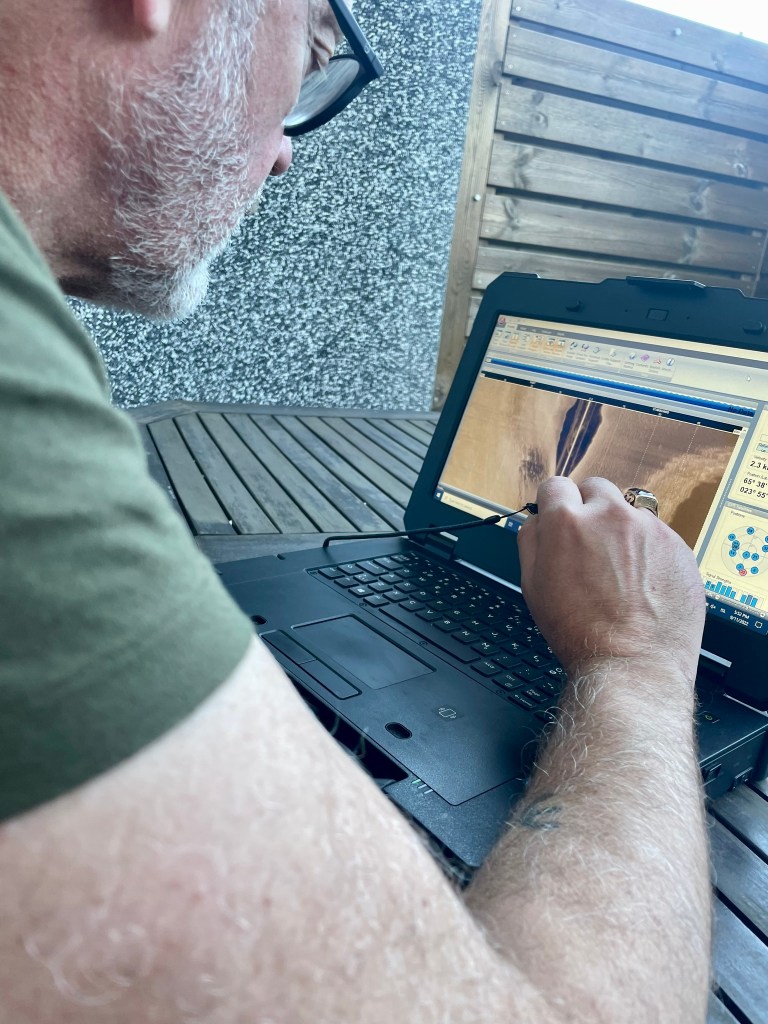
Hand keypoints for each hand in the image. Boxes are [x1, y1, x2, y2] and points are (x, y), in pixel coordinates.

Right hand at [517, 476, 705, 683]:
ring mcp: (649, 528)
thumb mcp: (533, 585)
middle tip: (589, 542)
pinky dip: (649, 549)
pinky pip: (658, 534)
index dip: (555, 504)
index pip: (556, 486)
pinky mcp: (678, 545)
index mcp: (568, 522)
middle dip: (589, 507)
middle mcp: (610, 515)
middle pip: (595, 488)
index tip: (560, 517)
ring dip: (621, 528)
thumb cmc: (580, 632)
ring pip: (629, 511)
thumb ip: (531, 540)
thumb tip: (537, 519)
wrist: (631, 664)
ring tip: (619, 569)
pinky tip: (642, 582)